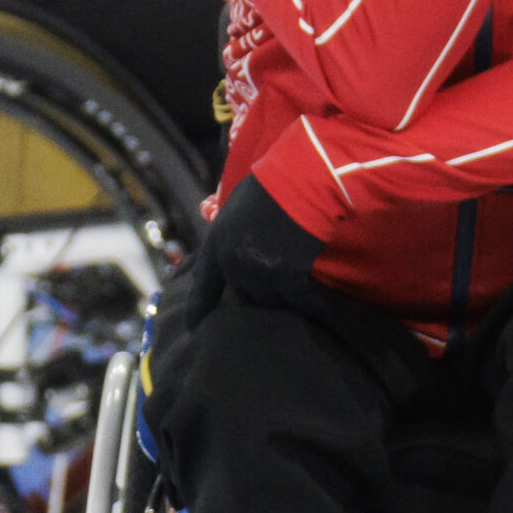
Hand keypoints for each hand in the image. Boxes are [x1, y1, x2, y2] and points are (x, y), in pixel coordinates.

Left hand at [190, 173, 324, 321]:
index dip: (197, 309)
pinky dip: (311, 306)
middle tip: (267, 281)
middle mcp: (234, 264)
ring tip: (293, 288)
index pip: (202, 286)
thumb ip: (224, 235)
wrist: (297, 183)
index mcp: (216, 246)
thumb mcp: (230, 210)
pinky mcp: (289, 277)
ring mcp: (262, 273)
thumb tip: (218, 251)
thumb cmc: (264, 188)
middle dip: (253, 290)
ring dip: (279, 297)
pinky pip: (299, 302)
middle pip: (243, 294)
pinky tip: (321, 311)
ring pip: (269, 300)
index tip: (191, 328)